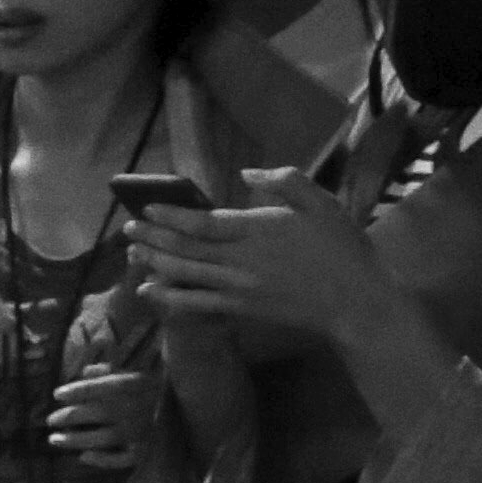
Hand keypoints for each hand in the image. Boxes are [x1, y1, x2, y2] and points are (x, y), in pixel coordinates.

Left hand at [45, 358, 158, 469]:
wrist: (193, 411)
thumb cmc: (159, 393)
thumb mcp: (139, 376)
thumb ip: (112, 373)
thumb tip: (85, 371)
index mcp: (138, 386)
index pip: (103, 387)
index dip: (78, 390)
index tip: (57, 394)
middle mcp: (137, 409)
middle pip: (98, 412)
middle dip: (71, 416)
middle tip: (50, 419)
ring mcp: (140, 432)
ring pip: (103, 438)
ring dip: (76, 439)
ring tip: (54, 439)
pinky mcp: (145, 452)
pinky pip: (120, 459)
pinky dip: (102, 460)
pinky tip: (84, 457)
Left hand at [129, 168, 411, 359]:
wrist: (353, 299)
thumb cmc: (341, 246)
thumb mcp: (321, 203)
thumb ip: (285, 182)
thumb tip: (246, 173)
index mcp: (259, 228)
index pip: (203, 222)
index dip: (171, 216)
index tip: (148, 209)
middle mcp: (240, 258)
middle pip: (185, 247)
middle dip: (153, 237)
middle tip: (128, 229)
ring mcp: (236, 287)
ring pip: (183, 273)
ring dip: (153, 262)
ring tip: (130, 253)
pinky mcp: (237, 309)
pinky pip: (193, 303)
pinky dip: (167, 296)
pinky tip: (147, 289)